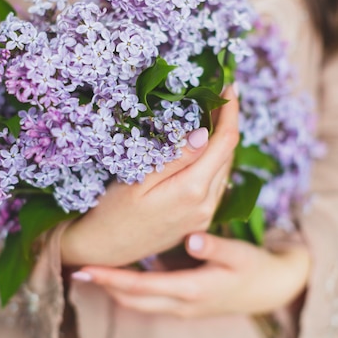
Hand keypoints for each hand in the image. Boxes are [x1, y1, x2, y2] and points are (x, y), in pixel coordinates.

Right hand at [61, 86, 238, 267]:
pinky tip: (204, 149)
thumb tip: (204, 133)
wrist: (106, 252)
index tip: (230, 85)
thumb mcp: (138, 180)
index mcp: (192, 191)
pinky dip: (214, 162)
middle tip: (219, 95)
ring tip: (213, 115)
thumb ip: (175, 158)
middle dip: (228, 122)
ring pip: (224, 170)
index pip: (225, 142)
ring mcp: (204, 216)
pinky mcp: (199, 222)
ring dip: (222, 142)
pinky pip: (216, 185)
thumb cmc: (113, 213)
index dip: (231, 111)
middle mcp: (206, 205)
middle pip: (228, 154)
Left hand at [73, 231, 310, 316]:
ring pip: (138, 303)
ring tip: (93, 270)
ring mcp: (182, 308)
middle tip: (78, 268)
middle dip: (104, 286)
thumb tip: (192, 239)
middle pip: (132, 300)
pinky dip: (130, 290)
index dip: (111, 279)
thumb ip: (216, 247)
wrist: (272, 291)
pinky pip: (149, 300)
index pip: (141, 286)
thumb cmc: (255, 269)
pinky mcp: (185, 305)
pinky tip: (122, 274)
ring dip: (114, 289)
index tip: (86, 269)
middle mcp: (181, 304)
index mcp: (191, 290)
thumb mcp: (240, 254)